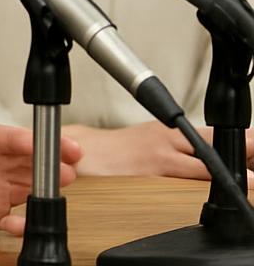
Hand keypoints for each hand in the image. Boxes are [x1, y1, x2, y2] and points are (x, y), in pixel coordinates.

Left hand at [0, 83, 80, 235]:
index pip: (17, 138)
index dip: (40, 140)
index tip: (62, 144)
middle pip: (32, 163)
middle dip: (54, 166)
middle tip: (70, 170)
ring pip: (30, 189)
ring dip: (45, 193)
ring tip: (55, 194)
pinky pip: (14, 221)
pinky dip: (23, 225)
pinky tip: (22, 226)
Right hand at [63, 121, 253, 181]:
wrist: (82, 154)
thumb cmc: (116, 152)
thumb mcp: (149, 140)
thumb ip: (178, 147)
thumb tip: (208, 158)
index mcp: (166, 129)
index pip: (211, 134)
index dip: (240, 140)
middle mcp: (166, 139)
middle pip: (212, 144)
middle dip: (242, 150)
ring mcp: (160, 157)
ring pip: (204, 163)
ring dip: (231, 172)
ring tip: (251, 179)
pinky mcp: (152, 174)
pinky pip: (187, 180)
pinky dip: (207, 183)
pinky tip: (223, 188)